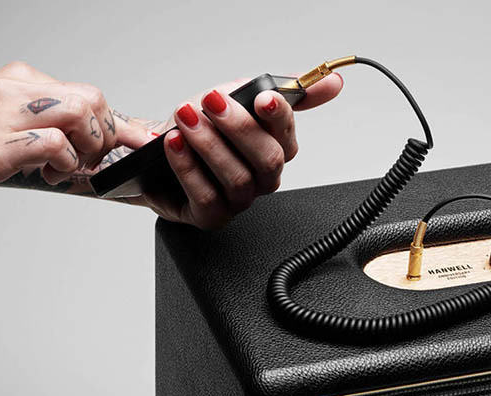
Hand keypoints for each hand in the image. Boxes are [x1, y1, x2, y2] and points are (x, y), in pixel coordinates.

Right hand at [0, 61, 137, 211]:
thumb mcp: (5, 125)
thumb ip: (44, 126)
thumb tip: (89, 144)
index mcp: (17, 81)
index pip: (85, 92)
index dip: (116, 123)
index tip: (136, 142)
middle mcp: (13, 90)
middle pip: (92, 98)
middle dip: (104, 136)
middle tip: (88, 161)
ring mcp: (4, 115)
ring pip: (80, 113)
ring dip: (88, 148)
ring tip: (68, 168)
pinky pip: (55, 143)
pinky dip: (66, 164)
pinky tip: (50, 174)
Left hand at [138, 74, 343, 229]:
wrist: (156, 150)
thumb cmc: (202, 125)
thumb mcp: (239, 95)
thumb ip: (285, 89)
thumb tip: (334, 82)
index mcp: (275, 149)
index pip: (287, 134)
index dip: (278, 116)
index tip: (262, 96)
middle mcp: (262, 178)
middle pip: (268, 160)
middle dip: (239, 128)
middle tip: (211, 102)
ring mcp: (239, 200)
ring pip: (239, 179)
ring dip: (209, 145)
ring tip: (186, 119)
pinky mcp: (212, 217)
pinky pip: (208, 198)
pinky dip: (189, 168)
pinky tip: (175, 144)